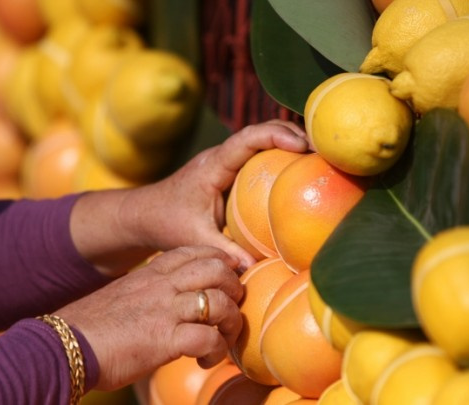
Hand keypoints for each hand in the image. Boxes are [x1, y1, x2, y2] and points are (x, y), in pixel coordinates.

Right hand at [54, 246, 243, 390]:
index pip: (196, 252)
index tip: (228, 276)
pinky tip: (206, 359)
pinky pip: (209, 338)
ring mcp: (165, 311)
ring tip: (223, 338)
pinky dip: (216, 350)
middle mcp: (162, 286)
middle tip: (231, 309)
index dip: (220, 261)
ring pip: (220, 302)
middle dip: (234, 288)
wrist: (63, 346)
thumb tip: (174, 303)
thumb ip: (152, 292)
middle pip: (217, 269)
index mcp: (151, 273)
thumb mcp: (125, 295)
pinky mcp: (164, 340)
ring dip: (231, 322)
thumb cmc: (91, 326)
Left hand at [120, 119, 308, 269]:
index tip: (303, 145)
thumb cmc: (166, 222)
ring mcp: (226, 160)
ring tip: (320, 154)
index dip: (276, 135)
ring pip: (260, 138)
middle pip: (260, 130)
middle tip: (323, 148)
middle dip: (291, 133)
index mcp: (212, 166)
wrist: (145, 212)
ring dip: (288, 139)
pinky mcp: (230, 169)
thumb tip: (253, 267)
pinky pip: (258, 154)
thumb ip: (222, 252)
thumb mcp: (193, 239)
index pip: (246, 140)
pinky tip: (299, 169)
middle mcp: (220, 157)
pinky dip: (280, 153)